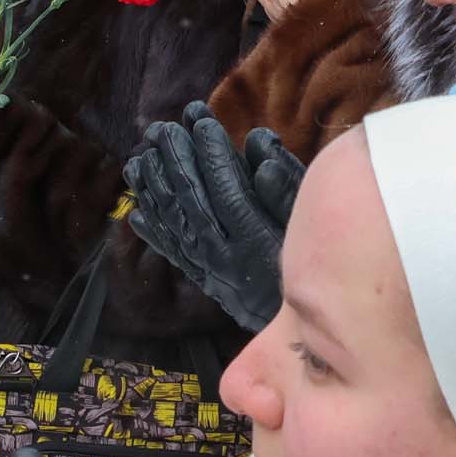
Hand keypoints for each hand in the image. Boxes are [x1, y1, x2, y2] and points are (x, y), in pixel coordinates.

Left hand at [123, 101, 304, 331]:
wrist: (308, 336)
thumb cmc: (320, 270)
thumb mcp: (313, 227)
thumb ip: (287, 186)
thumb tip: (257, 144)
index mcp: (257, 242)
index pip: (225, 189)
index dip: (210, 153)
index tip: (199, 120)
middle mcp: (226, 258)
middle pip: (192, 203)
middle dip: (174, 161)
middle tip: (160, 128)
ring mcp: (212, 271)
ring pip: (175, 225)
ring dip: (155, 190)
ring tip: (139, 158)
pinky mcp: (206, 281)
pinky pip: (173, 253)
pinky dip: (153, 232)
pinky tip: (135, 212)